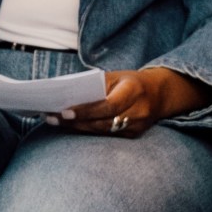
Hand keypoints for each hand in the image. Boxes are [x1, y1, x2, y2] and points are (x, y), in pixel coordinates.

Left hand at [67, 67, 203, 137]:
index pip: (108, 105)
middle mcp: (139, 111)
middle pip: (102, 121)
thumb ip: (96, 85)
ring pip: (101, 131)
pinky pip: (106, 135)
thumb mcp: (116, 76)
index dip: (86, 111)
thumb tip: (67, 94)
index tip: (64, 111)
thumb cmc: (131, 82)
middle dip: (75, 120)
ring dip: (76, 127)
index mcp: (134, 90)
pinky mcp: (133, 135)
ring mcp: (137, 126)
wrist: (160, 94)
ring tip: (55, 121)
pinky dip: (87, 130)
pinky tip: (70, 125)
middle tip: (51, 117)